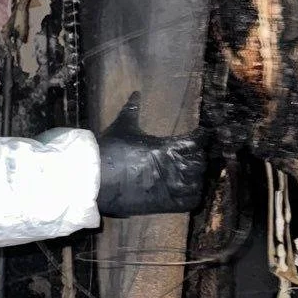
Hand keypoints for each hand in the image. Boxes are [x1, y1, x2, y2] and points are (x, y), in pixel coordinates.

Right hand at [95, 97, 205, 217]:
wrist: (95, 179)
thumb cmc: (110, 150)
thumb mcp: (123, 127)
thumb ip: (132, 109)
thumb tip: (136, 93)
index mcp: (167, 147)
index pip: (197, 140)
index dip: (201, 137)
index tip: (200, 135)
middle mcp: (173, 167)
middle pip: (201, 162)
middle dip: (199, 157)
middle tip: (194, 155)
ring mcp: (171, 188)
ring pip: (199, 183)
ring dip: (198, 177)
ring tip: (191, 173)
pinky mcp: (165, 204)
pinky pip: (191, 202)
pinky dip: (193, 196)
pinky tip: (187, 190)